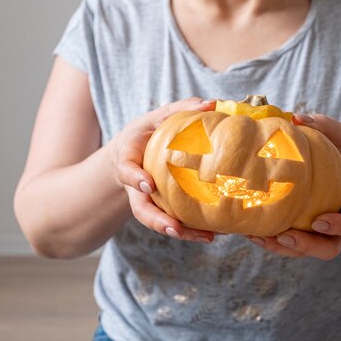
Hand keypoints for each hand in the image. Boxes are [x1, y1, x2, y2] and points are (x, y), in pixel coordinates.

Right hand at [111, 97, 216, 242]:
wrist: (133, 155)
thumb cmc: (146, 134)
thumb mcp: (156, 118)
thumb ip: (180, 109)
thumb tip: (212, 103)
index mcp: (129, 161)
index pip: (127, 171)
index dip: (135, 178)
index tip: (147, 184)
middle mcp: (137, 187)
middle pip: (141, 209)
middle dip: (157, 220)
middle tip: (174, 228)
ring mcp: (148, 201)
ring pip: (159, 222)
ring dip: (181, 232)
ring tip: (205, 237)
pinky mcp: (162, 209)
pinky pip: (174, 222)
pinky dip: (191, 231)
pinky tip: (213, 234)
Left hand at [247, 113, 340, 259]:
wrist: (334, 175)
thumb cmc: (338, 155)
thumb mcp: (340, 137)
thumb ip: (326, 126)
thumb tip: (297, 118)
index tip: (319, 222)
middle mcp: (339, 227)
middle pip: (329, 249)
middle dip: (306, 246)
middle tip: (284, 236)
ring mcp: (319, 236)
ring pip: (303, 252)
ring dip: (280, 248)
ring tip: (258, 235)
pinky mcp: (300, 236)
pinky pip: (286, 247)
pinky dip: (268, 241)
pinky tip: (249, 230)